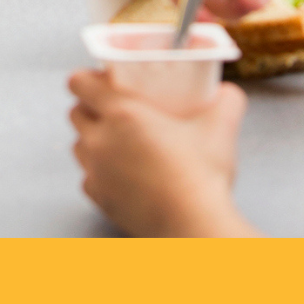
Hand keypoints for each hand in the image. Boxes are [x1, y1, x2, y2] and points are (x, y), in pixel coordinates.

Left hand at [69, 69, 250, 236]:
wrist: (192, 224)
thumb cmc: (201, 175)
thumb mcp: (220, 126)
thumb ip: (226, 100)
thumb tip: (228, 91)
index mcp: (122, 113)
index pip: (80, 83)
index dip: (87, 78)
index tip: (102, 80)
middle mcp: (100, 140)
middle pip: (75, 113)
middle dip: (89, 107)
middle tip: (113, 109)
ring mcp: (95, 171)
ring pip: (78, 145)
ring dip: (91, 139)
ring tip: (118, 141)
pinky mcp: (98, 197)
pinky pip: (88, 177)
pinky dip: (100, 172)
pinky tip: (123, 173)